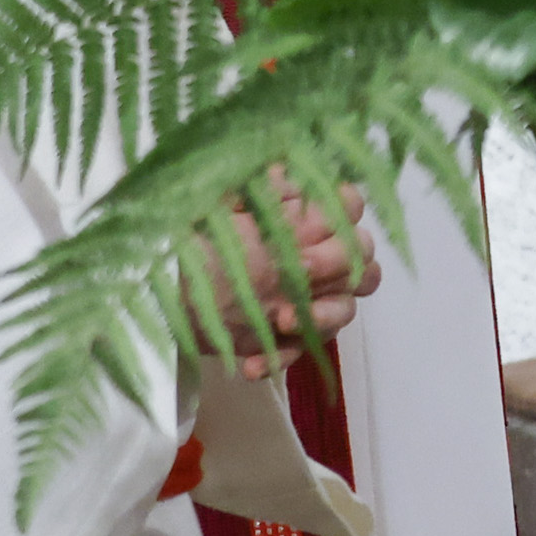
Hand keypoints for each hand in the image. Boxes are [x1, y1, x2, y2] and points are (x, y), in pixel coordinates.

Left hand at [200, 176, 380, 374]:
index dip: (342, 212)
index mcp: (308, 221)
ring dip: (322, 315)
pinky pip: (302, 352)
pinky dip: (279, 358)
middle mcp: (321, 260)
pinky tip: (252, 365)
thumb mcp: (219, 208)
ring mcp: (313, 301)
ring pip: (347, 308)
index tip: (313, 222)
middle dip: (336, 262)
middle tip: (299, 268)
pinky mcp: (294, 338)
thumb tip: (278, 169)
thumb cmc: (202, 244)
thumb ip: (254, 189)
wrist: (172, 297)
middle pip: (363, 257)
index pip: (350, 206)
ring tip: (283, 320)